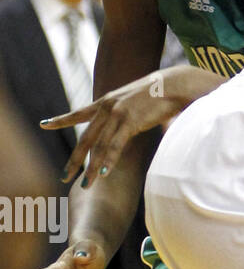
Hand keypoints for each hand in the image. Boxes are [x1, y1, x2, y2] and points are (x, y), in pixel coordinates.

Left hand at [42, 72, 182, 186]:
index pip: (78, 113)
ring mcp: (117, 113)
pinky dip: (109, 160)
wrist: (175, 83)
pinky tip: (103, 174)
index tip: (44, 125)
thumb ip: (125, 114)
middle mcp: (106, 107)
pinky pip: (116, 145)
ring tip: (85, 184)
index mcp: (106, 101)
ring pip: (99, 146)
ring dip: (91, 168)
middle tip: (64, 176)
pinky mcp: (130, 120)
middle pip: (85, 138)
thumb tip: (125, 125)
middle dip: (74, 159)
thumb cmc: (160, 94)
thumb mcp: (135, 102)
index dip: (60, 120)